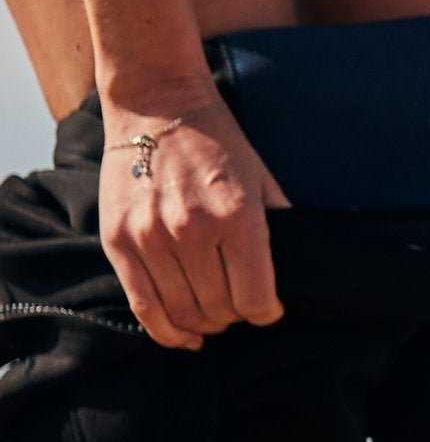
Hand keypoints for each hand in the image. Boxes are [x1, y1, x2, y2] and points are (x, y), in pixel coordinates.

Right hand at [95, 86, 288, 350]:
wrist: (157, 105)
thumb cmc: (219, 143)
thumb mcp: (264, 180)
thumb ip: (281, 228)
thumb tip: (300, 274)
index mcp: (237, 218)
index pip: (256, 299)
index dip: (267, 313)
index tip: (268, 309)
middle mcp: (191, 231)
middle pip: (220, 309)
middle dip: (236, 316)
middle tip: (239, 307)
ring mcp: (149, 237)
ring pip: (184, 312)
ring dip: (205, 322)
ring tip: (214, 314)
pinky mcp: (117, 240)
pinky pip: (142, 305)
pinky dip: (166, 330)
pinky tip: (184, 335)